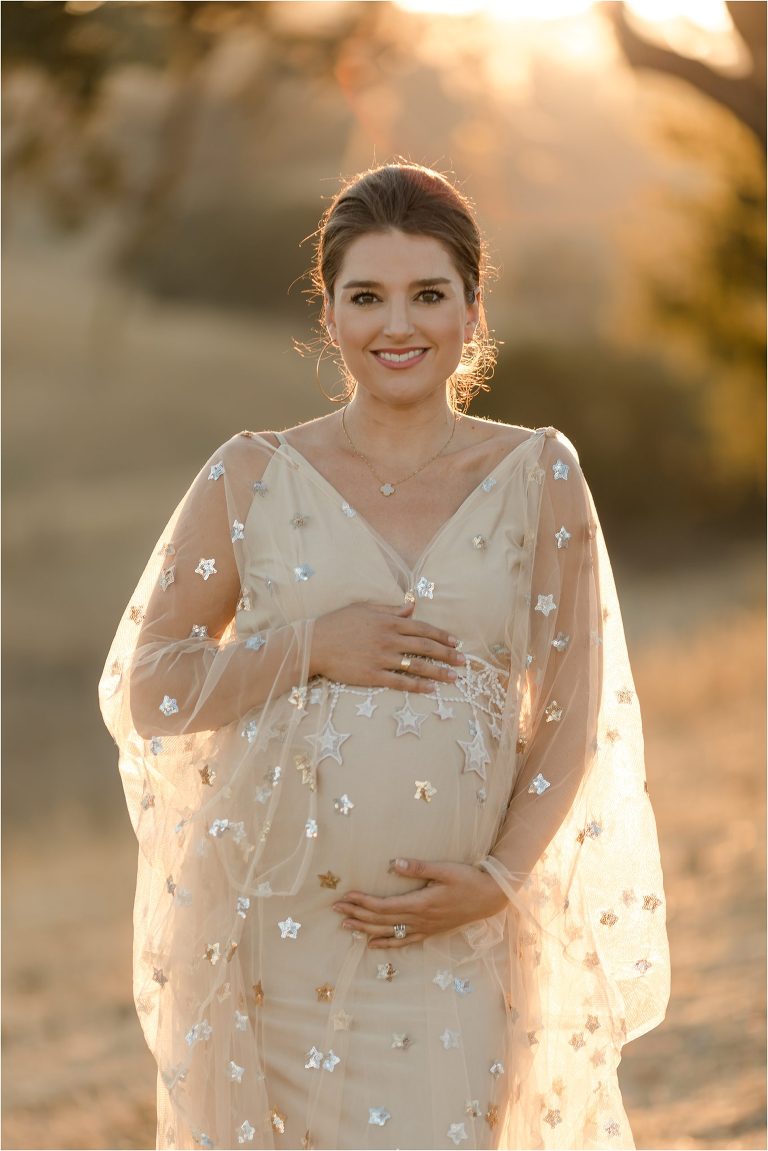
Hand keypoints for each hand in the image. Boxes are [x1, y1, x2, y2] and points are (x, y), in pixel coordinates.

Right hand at [310, 599, 464, 693]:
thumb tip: (412, 607)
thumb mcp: (364, 609)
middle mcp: (388, 639)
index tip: (456, 643)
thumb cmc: (337, 624)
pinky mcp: (372, 675)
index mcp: (388, 622)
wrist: (315, 643)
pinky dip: (416, 686)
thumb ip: (390, 610)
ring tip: (453, 678)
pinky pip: (399, 681)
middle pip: (425, 647)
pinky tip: (430, 689)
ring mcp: (381, 658)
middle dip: (447, 655)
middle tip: (463, 662)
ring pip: (416, 666)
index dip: (442, 636)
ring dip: (438, 672)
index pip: (422, 628)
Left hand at [331, 857, 508, 947]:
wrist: (490, 898)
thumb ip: (420, 867)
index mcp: (421, 903)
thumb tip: (395, 864)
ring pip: (389, 932)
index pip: (384, 905)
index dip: (363, 902)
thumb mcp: (446, 869)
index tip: (346, 896)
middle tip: (336, 909)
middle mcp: (420, 920)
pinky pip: (404, 941)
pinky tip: (372, 945)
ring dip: (365, 929)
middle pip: (381, 920)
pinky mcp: (430, 932)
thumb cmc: (468, 880)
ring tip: (346, 926)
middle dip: (357, 914)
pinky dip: (386, 943)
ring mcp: (425, 928)